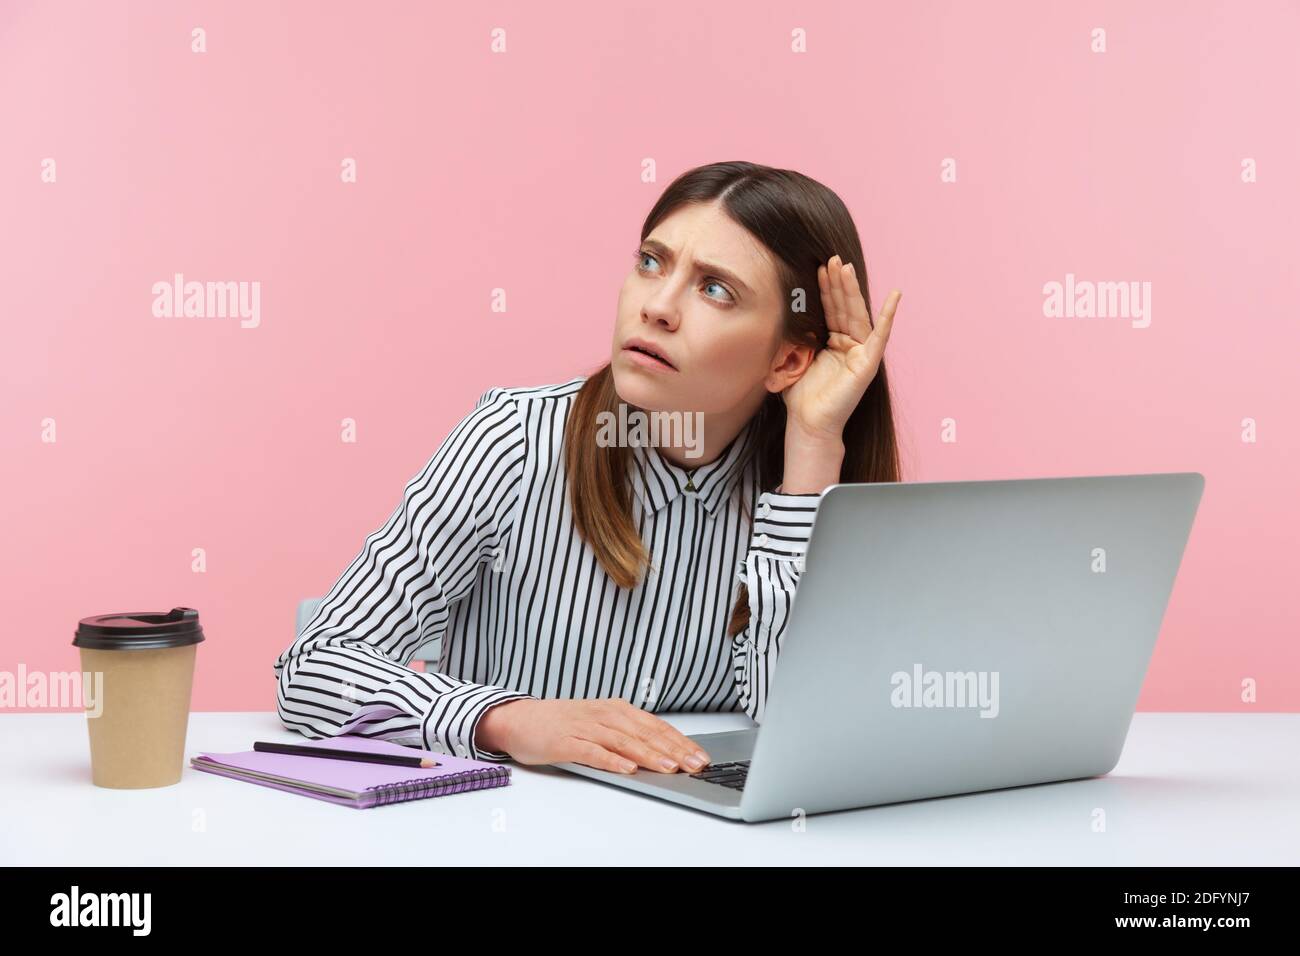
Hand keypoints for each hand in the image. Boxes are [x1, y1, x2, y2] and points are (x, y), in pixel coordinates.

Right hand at [475, 697, 711, 773]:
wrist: (519, 719)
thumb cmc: (562, 723)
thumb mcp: (600, 722)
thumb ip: (627, 734)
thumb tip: (663, 751)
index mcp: (616, 709)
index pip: (655, 726)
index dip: (680, 741)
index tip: (700, 756)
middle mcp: (604, 715)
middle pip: (645, 733)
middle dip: (674, 750)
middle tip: (695, 765)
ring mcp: (585, 727)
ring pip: (624, 742)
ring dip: (649, 755)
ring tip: (670, 768)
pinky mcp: (566, 741)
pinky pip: (593, 751)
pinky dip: (612, 760)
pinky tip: (628, 768)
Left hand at [783, 254, 900, 442]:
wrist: (808, 422)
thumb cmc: (801, 395)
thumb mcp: (793, 357)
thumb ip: (794, 335)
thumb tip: (783, 310)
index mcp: (833, 343)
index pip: (830, 309)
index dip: (825, 288)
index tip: (819, 266)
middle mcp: (850, 345)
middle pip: (844, 307)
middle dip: (838, 283)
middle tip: (832, 258)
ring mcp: (861, 353)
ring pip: (857, 314)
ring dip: (852, 290)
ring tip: (845, 267)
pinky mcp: (869, 363)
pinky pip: (880, 336)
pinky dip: (888, 316)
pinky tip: (895, 296)